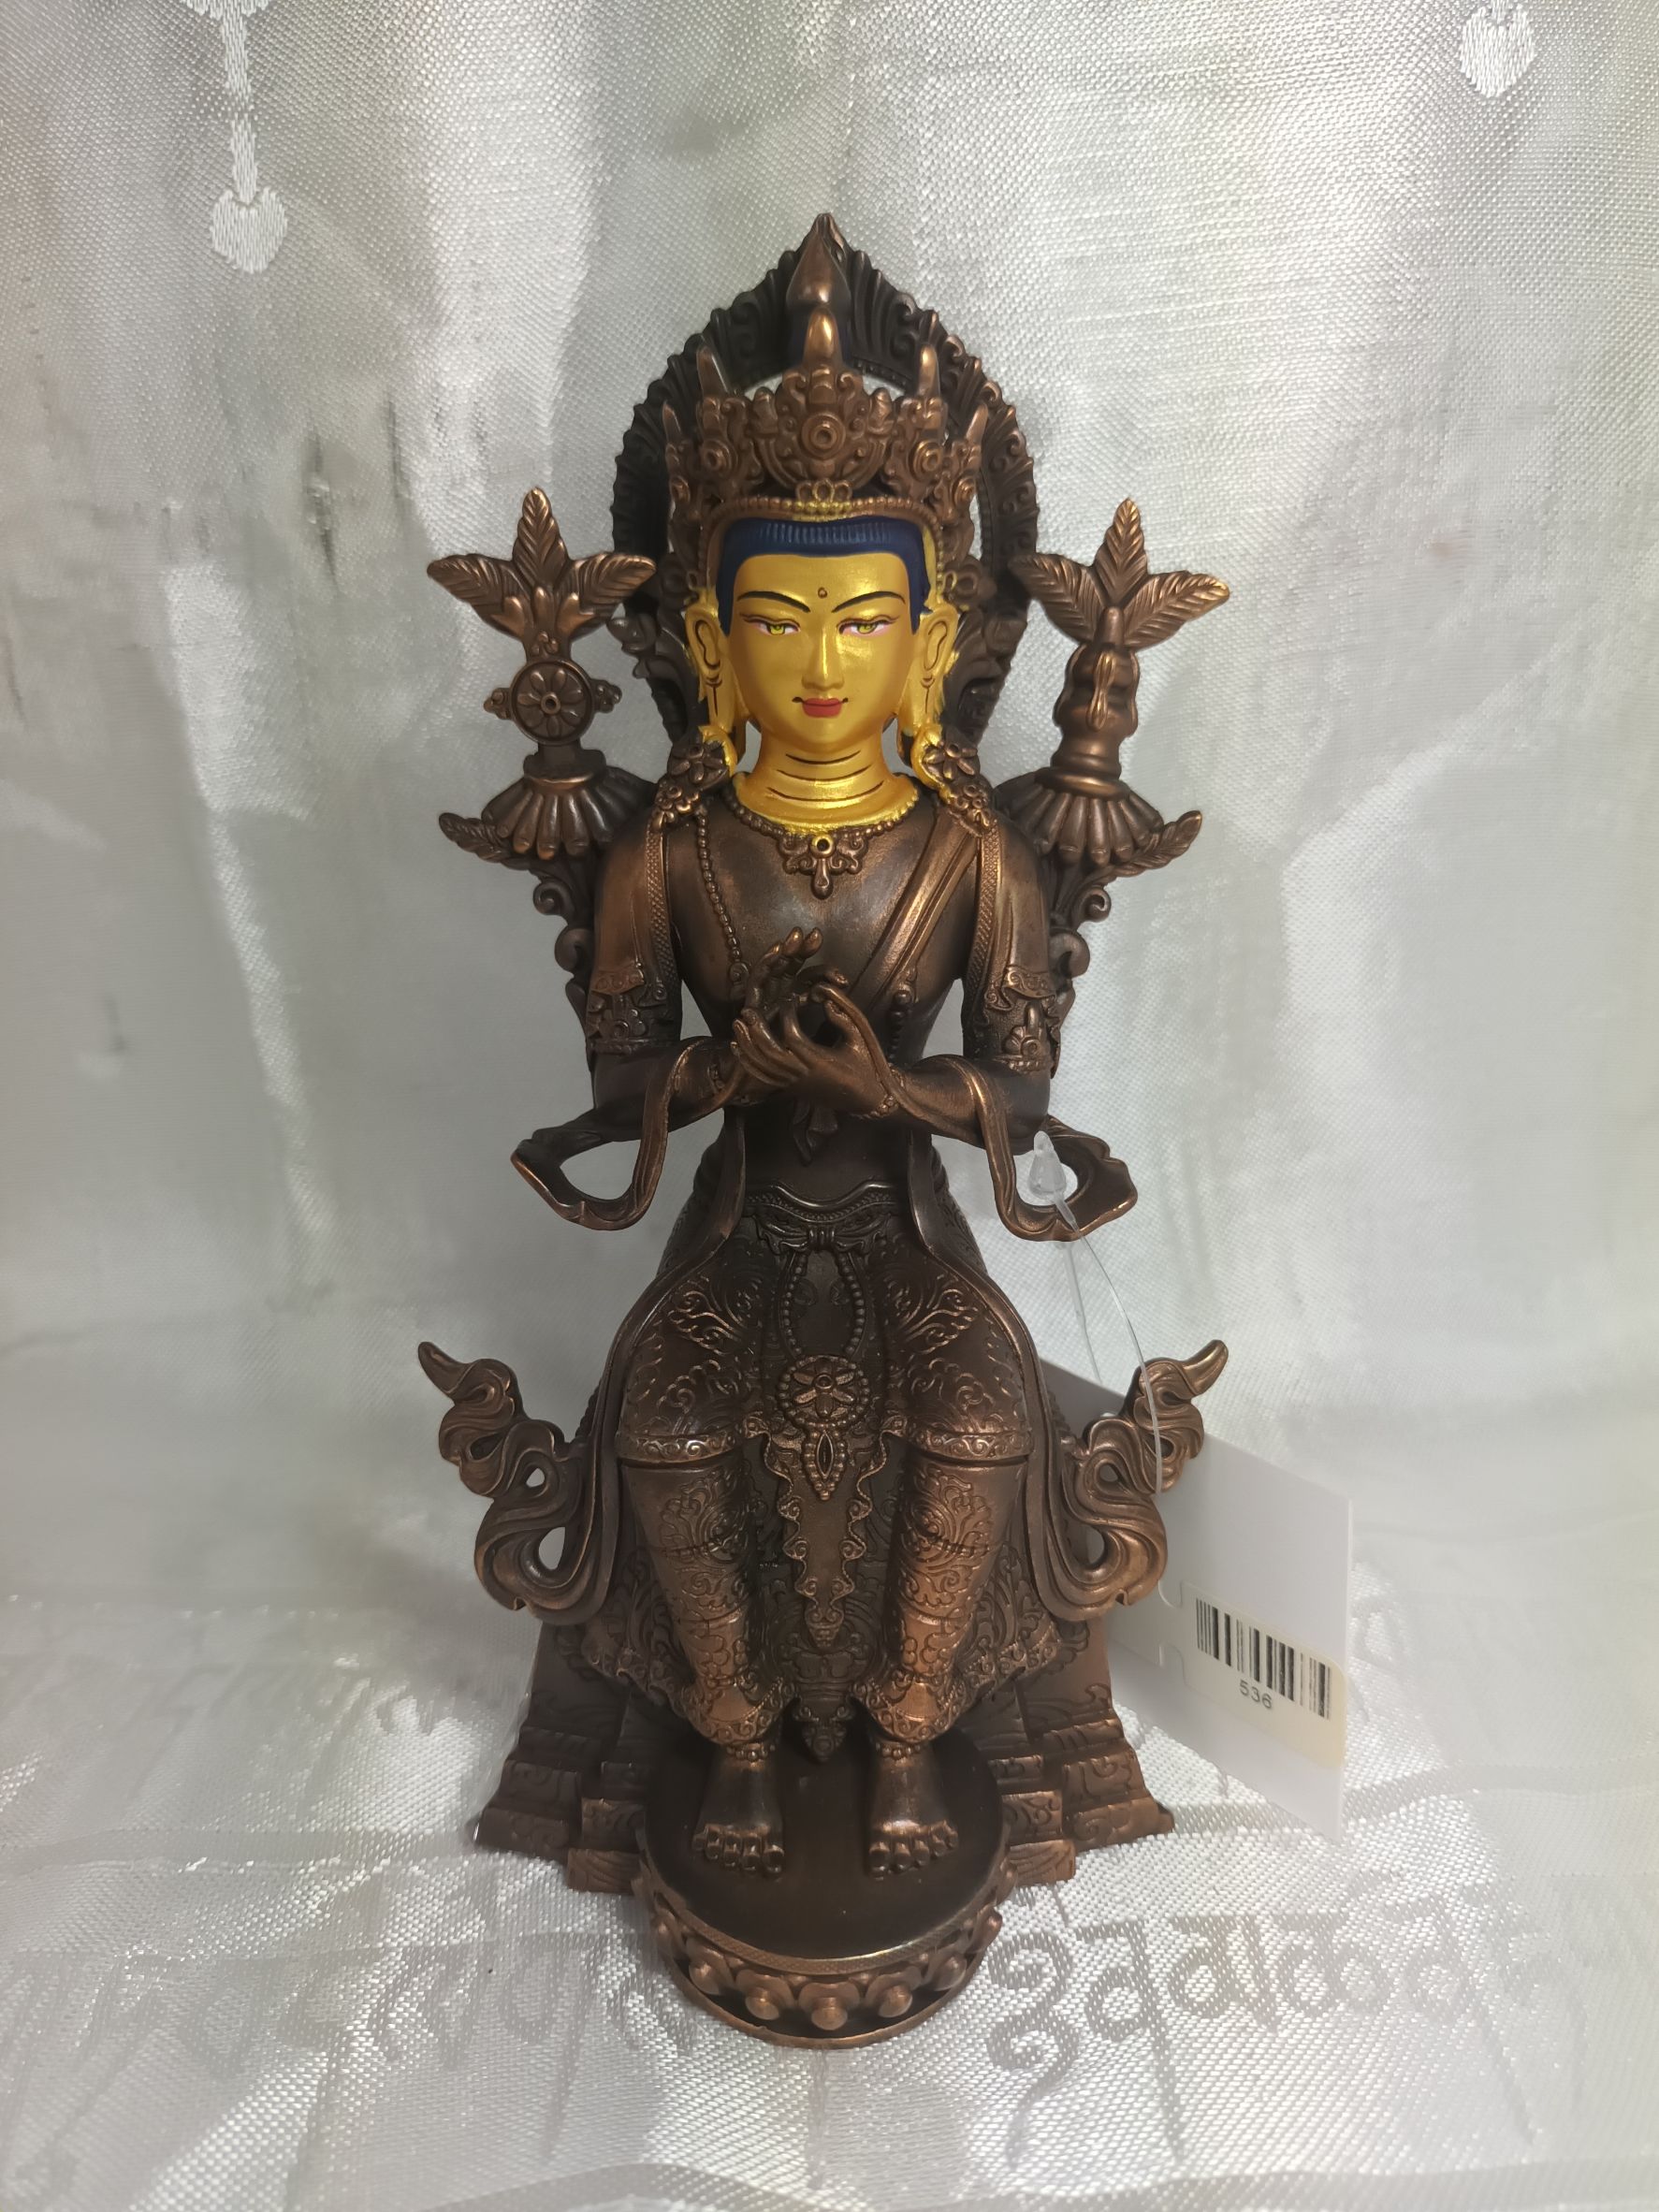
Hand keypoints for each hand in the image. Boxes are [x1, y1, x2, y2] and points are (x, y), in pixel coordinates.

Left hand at [731, 978, 902, 1119]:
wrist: (866, 1099)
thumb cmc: (866, 1067)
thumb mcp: (859, 1039)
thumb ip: (842, 1018)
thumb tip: (823, 997)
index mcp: (819, 1061)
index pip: (793, 1036)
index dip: (787, 1016)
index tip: (789, 1000)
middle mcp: (802, 1074)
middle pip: (770, 1053)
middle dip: (757, 1031)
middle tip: (748, 1011)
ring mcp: (794, 1084)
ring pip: (763, 1067)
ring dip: (747, 1045)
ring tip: (738, 1024)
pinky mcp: (790, 1089)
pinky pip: (764, 1077)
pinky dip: (748, 1062)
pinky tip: (738, 1047)